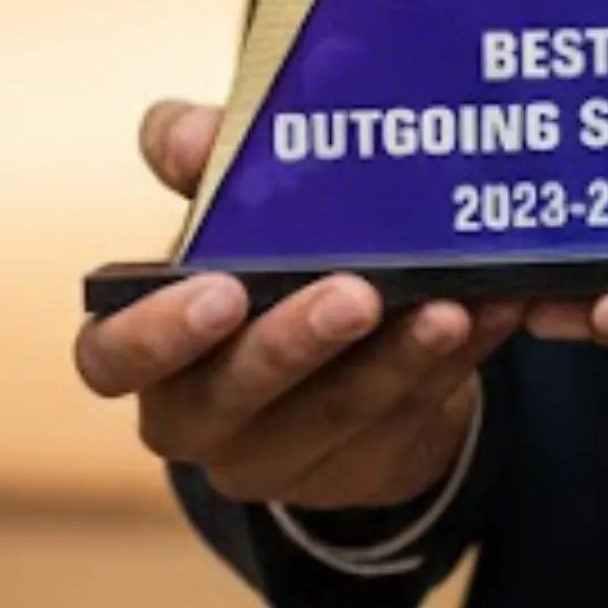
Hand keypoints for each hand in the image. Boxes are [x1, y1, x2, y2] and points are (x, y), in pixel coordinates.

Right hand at [72, 98, 522, 511]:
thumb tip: (183, 135)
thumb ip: (204, 164)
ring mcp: (281, 460)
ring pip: (336, 418)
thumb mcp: (233, 210)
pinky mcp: (361, 472)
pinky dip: (456, 365)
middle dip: (297, 344)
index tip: (219, 291)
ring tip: (451, 306)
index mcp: (150, 352)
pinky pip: (412, 422)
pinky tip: (495, 312)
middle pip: (232, 399)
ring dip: (397, 360)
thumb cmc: (264, 265)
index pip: (112, 359)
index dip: (155, 335)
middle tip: (356, 293)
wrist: (344, 345)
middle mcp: (201, 419)